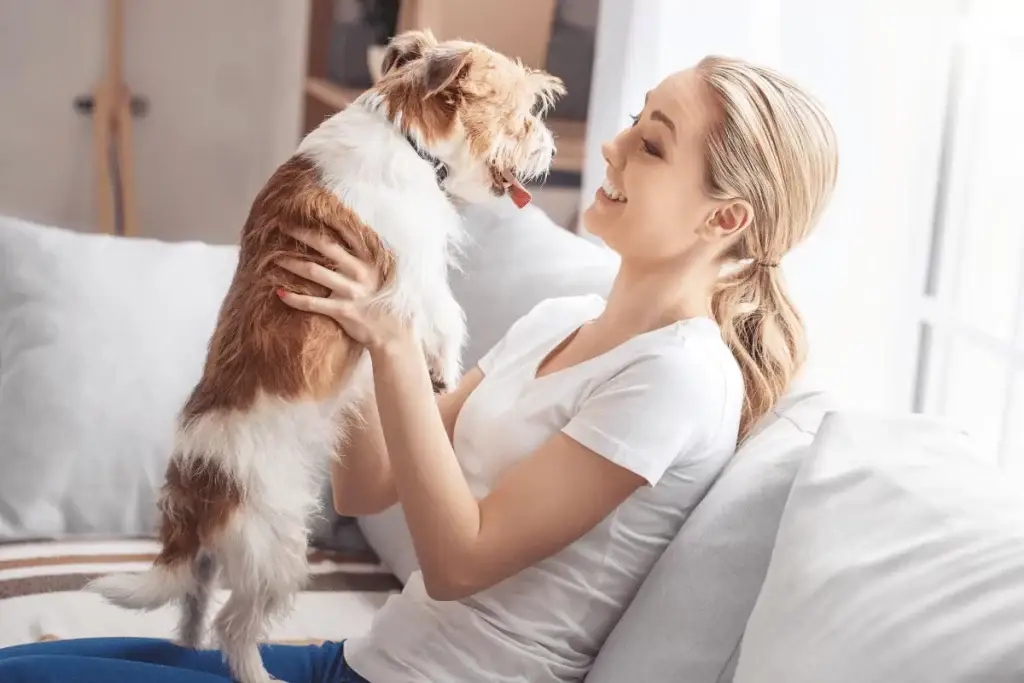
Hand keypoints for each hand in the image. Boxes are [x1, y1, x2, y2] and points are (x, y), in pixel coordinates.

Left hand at [275, 228, 408, 351]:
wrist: (391, 333)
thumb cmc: (383, 302)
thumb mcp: (380, 276)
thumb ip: (365, 260)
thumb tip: (346, 242)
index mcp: (370, 260)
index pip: (348, 233)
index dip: (328, 221)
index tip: (308, 212)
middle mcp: (360, 272)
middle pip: (326, 247)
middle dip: (303, 234)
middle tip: (284, 227)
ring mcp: (350, 291)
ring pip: (314, 271)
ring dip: (291, 263)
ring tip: (275, 258)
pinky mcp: (342, 310)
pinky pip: (312, 302)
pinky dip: (294, 298)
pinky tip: (280, 292)